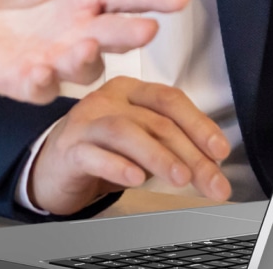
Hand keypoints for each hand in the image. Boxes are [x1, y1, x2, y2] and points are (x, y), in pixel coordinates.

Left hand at [0, 0, 189, 102]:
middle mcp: (83, 30)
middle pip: (116, 34)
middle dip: (132, 32)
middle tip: (147, 29)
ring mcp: (59, 59)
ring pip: (86, 66)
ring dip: (88, 58)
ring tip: (86, 44)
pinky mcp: (30, 82)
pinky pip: (43, 88)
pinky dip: (44, 82)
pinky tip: (39, 70)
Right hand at [27, 77, 231, 215]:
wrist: (52, 168)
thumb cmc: (102, 151)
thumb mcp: (141, 143)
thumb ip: (171, 145)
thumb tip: (212, 163)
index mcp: (130, 91)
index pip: (170, 100)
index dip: (199, 124)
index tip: (220, 151)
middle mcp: (107, 100)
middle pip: (155, 120)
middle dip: (191, 153)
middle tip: (212, 182)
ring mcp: (86, 123)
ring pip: (125, 131)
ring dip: (159, 156)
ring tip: (181, 178)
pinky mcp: (69, 150)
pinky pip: (94, 154)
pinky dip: (118, 166)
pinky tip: (136, 179)